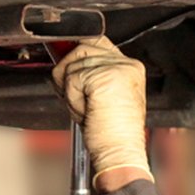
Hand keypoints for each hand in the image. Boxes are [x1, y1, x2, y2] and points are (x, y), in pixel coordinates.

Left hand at [51, 36, 152, 182]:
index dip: (75, 52)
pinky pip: (71, 79)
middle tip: (76, 100)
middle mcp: (126, 64)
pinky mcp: (103, 77)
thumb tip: (64, 58)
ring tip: (86, 109)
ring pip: (73, 64)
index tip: (65, 64)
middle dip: (68, 74)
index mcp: (130, 67)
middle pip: (81, 49)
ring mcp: (116, 69)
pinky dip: (72, 98)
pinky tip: (86, 112)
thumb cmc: (112, 133)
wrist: (120, 153)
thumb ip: (90, 73)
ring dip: (70, 90)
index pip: (96, 41)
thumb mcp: (102, 96)